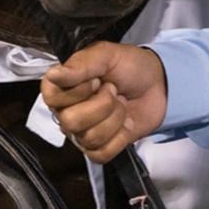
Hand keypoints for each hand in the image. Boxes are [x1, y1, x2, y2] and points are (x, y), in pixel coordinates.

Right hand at [41, 42, 167, 162]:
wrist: (158, 84)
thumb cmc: (129, 66)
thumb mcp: (106, 54)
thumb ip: (80, 64)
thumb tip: (54, 74)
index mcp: (62, 88)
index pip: (51, 97)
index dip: (77, 91)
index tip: (96, 80)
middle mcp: (66, 112)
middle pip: (71, 121)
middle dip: (102, 104)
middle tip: (114, 91)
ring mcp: (81, 133)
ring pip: (89, 137)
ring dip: (115, 118)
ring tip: (122, 104)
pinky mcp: (99, 149)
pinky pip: (102, 153)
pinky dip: (120, 137)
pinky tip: (126, 123)